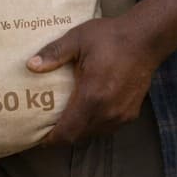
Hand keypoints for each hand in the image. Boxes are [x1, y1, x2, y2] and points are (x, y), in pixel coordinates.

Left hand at [27, 16, 159, 145]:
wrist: (146, 39)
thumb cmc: (110, 37)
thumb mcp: (77, 39)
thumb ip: (54, 53)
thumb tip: (30, 66)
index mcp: (92, 96)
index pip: (68, 131)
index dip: (52, 139)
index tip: (38, 136)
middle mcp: (108, 112)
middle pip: (79, 136)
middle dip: (62, 135)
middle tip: (47, 126)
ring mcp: (122, 115)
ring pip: (94, 133)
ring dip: (79, 131)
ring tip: (64, 120)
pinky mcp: (131, 113)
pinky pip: (108, 128)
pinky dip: (94, 125)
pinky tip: (86, 113)